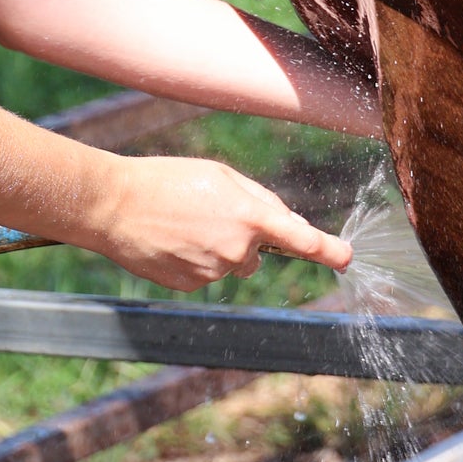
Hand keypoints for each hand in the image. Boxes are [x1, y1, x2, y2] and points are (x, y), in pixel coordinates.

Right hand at [82, 154, 352, 289]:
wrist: (115, 205)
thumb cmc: (168, 180)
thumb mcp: (218, 175)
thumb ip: (257, 199)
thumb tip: (284, 225)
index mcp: (248, 215)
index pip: (300, 238)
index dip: (328, 249)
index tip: (346, 257)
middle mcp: (236, 249)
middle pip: (258, 251)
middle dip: (243, 234)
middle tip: (206, 210)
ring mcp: (213, 272)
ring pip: (230, 263)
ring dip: (217, 246)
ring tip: (182, 221)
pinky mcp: (190, 287)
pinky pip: (206, 273)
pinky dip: (195, 259)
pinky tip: (172, 239)